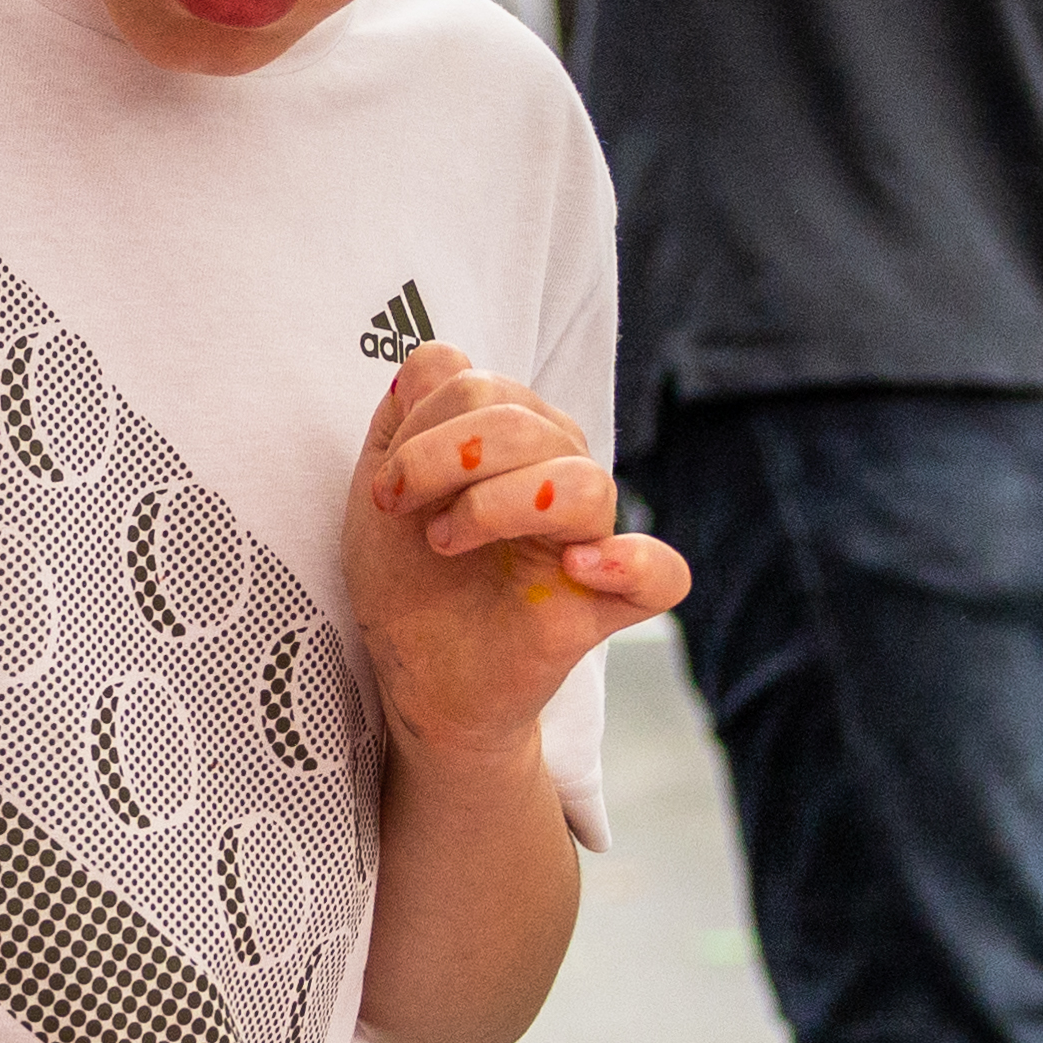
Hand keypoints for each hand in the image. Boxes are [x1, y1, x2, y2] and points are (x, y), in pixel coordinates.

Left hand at [341, 344, 680, 773]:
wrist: (414, 683)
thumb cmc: (406, 583)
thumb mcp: (380, 496)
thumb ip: (403, 420)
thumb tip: (441, 358)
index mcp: (508, 441)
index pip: (478, 382)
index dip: (422, 422)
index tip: (384, 487)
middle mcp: (556, 474)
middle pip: (522, 421)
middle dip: (441, 457)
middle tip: (401, 511)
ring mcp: (585, 539)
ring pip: (580, 480)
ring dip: (497, 503)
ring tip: (447, 541)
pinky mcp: (602, 607)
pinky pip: (661, 575)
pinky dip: (629, 562)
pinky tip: (576, 568)